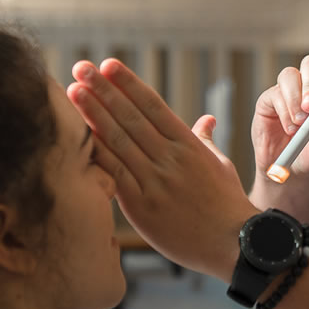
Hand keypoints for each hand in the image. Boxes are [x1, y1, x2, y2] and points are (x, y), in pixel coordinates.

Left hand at [67, 59, 258, 278]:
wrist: (233, 243)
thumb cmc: (227, 205)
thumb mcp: (221, 165)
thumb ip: (205, 140)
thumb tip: (206, 119)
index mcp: (189, 144)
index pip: (153, 105)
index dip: (129, 83)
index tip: (109, 65)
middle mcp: (170, 158)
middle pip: (130, 116)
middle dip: (104, 89)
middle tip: (82, 68)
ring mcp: (155, 181)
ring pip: (118, 140)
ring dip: (93, 113)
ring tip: (74, 91)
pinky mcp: (141, 206)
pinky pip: (113, 172)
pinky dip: (96, 151)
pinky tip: (79, 135)